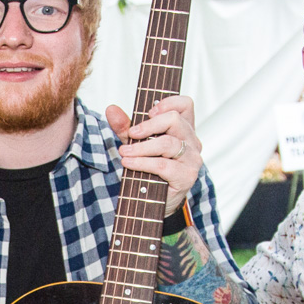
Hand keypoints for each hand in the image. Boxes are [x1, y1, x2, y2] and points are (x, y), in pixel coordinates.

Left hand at [105, 95, 202, 215]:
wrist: (156, 201)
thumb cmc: (150, 167)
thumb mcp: (136, 143)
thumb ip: (125, 126)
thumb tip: (111, 109)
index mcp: (184, 128)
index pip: (185, 104)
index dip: (168, 102)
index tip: (149, 112)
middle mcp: (192, 141)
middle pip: (174, 120)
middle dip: (148, 125)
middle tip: (131, 133)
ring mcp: (192, 159)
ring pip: (167, 144)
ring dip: (141, 147)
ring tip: (124, 152)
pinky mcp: (186, 176)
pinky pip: (163, 165)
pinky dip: (142, 163)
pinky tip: (129, 163)